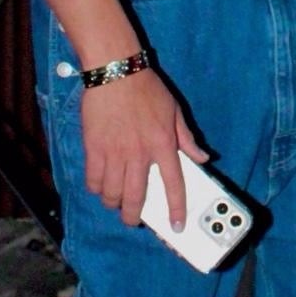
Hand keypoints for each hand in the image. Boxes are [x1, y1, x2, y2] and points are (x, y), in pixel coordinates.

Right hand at [80, 69, 208, 227]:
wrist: (116, 71)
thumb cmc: (147, 89)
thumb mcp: (174, 111)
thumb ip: (187, 138)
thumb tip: (202, 157)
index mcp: (163, 144)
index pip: (174, 184)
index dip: (176, 208)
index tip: (176, 226)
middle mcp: (140, 153)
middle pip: (135, 198)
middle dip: (134, 217)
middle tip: (133, 219)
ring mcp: (114, 152)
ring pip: (112, 194)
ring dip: (114, 203)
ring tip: (116, 201)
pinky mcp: (93, 148)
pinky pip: (93, 180)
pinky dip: (96, 188)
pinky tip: (100, 185)